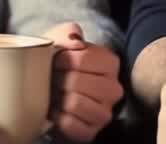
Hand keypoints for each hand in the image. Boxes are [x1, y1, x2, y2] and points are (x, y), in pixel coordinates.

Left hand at [46, 22, 123, 141]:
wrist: (51, 88)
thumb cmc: (58, 63)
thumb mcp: (62, 41)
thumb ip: (68, 33)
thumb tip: (74, 40)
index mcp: (110, 63)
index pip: (83, 58)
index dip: (63, 59)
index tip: (55, 61)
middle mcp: (114, 88)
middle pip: (78, 81)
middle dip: (58, 80)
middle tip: (52, 79)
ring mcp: (105, 112)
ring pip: (76, 104)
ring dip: (59, 99)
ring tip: (55, 95)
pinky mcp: (92, 131)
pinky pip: (73, 126)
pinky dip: (59, 119)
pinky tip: (57, 111)